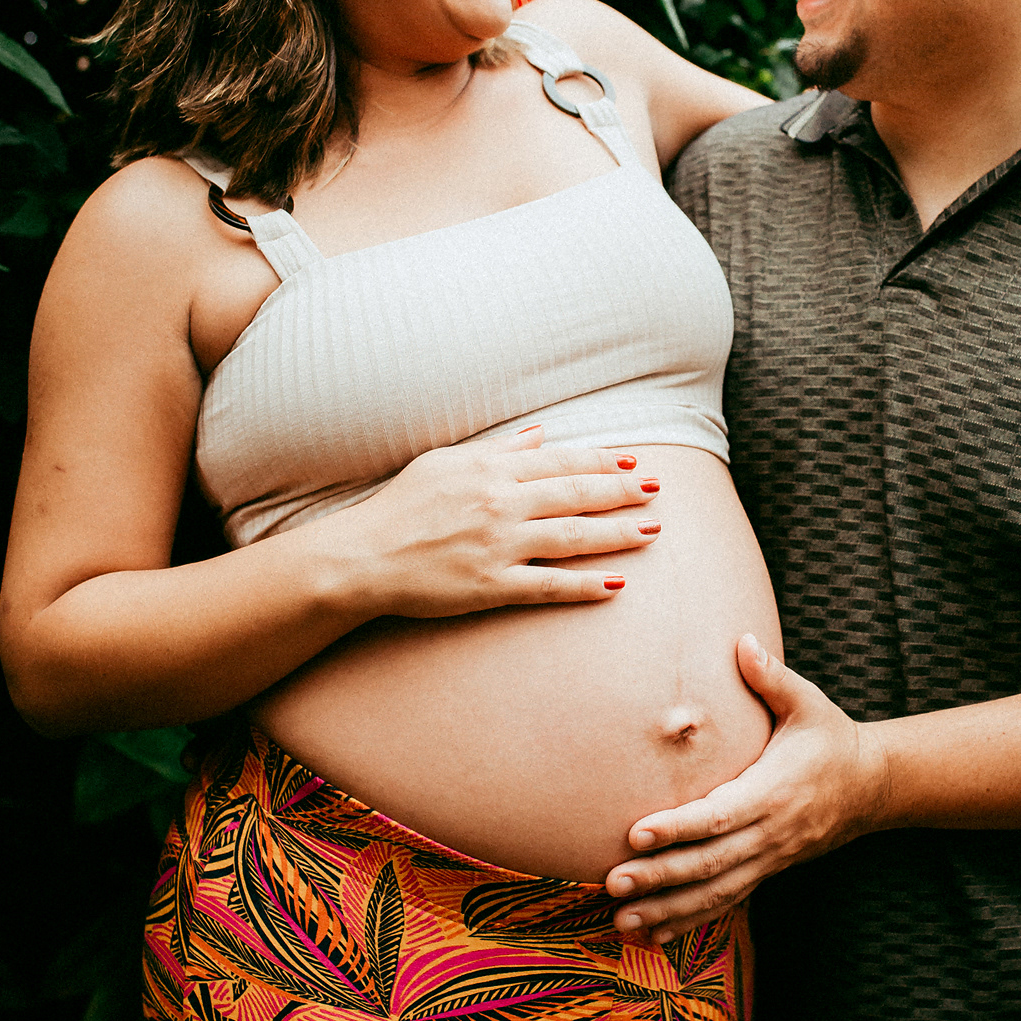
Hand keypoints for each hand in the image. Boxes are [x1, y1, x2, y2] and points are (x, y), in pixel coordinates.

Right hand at [324, 425, 663, 618]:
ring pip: (572, 536)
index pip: (561, 462)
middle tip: (658, 492)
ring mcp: (499, 545)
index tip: (634, 465)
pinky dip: (585, 585)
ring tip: (652, 532)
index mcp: (491, 469)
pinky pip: (549, 585)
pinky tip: (617, 584)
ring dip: (618, 534)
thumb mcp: (445, 462)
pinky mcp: (491, 585)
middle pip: (576, 495)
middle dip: (623, 493)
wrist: (362, 557)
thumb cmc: (401, 507)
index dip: (603, 463)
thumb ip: (498, 450)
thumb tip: (540, 434)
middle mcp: (501, 503)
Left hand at [605, 634, 890, 941]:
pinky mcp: (765, 871)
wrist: (870, 787)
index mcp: (773, 791)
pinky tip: (653, 934)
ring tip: (622, 919)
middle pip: (710, 862)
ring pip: (715, 892)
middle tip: (612, 883)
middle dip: (660, 876)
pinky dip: (690, 921)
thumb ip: (772, 677)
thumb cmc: (830, 738)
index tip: (635, 832)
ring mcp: (769, 859)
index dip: (678, 828)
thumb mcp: (808, 703)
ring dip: (668, 908)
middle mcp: (770, 833)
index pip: (719, 816)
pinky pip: (726, 902)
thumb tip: (742, 641)